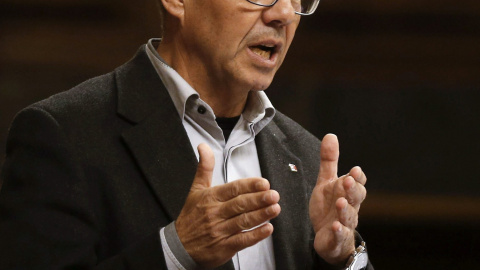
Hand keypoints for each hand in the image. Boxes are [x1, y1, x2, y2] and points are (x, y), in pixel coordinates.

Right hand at [175, 143, 280, 267]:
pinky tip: (267, 229)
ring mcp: (220, 231)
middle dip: (258, 199)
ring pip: (243, 221)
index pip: (233, 189)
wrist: (179, 246)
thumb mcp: (196, 190)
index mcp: (210, 198)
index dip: (249, 186)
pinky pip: (242, 240)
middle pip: (240, 204)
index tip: (264, 183)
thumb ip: (204, 168)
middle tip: (274, 195)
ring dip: (261, 215)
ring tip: (275, 209)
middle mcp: (215, 213)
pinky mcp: (224, 247)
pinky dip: (255, 235)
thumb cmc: (190, 216)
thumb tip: (203, 146)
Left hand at [309, 134, 366, 265]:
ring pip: (349, 217)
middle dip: (353, 190)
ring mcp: (344, 223)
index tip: (354, 170)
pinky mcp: (336, 238)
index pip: (358, 184)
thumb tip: (331, 135)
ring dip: (345, 210)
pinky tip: (335, 226)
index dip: (357, 178)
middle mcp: (349, 207)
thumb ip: (329, 161)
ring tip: (340, 202)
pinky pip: (339, 235)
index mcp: (347, 192)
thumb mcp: (326, 182)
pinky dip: (338, 231)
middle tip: (347, 181)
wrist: (328, 237)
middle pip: (356, 198)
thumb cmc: (329, 207)